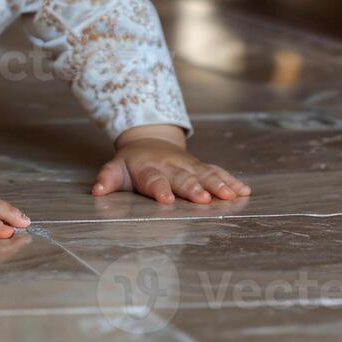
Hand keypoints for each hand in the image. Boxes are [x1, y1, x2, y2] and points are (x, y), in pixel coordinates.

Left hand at [93, 128, 251, 205]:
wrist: (150, 141)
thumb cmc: (131, 164)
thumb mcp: (115, 169)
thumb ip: (107, 179)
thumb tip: (96, 191)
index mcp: (149, 169)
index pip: (154, 180)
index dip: (160, 189)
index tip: (167, 200)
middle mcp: (171, 166)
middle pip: (184, 177)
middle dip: (194, 187)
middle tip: (204, 199)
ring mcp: (189, 165)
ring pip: (206, 174)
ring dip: (219, 185)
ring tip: (232, 196)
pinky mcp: (202, 167)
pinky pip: (219, 172)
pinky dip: (232, 181)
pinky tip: (245, 191)